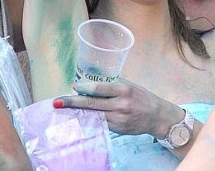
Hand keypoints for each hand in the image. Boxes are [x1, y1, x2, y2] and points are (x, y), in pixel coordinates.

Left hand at [56, 77, 173, 136]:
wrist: (157, 116)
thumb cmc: (142, 97)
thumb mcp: (130, 86)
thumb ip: (112, 85)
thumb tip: (88, 84)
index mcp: (123, 90)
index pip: (99, 89)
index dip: (84, 88)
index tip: (73, 86)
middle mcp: (120, 105)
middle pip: (92, 104)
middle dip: (72, 103)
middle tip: (57, 102)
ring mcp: (118, 119)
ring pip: (93, 115)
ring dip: (78, 112)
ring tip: (64, 109)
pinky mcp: (117, 130)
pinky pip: (100, 123)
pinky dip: (89, 119)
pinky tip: (80, 117)